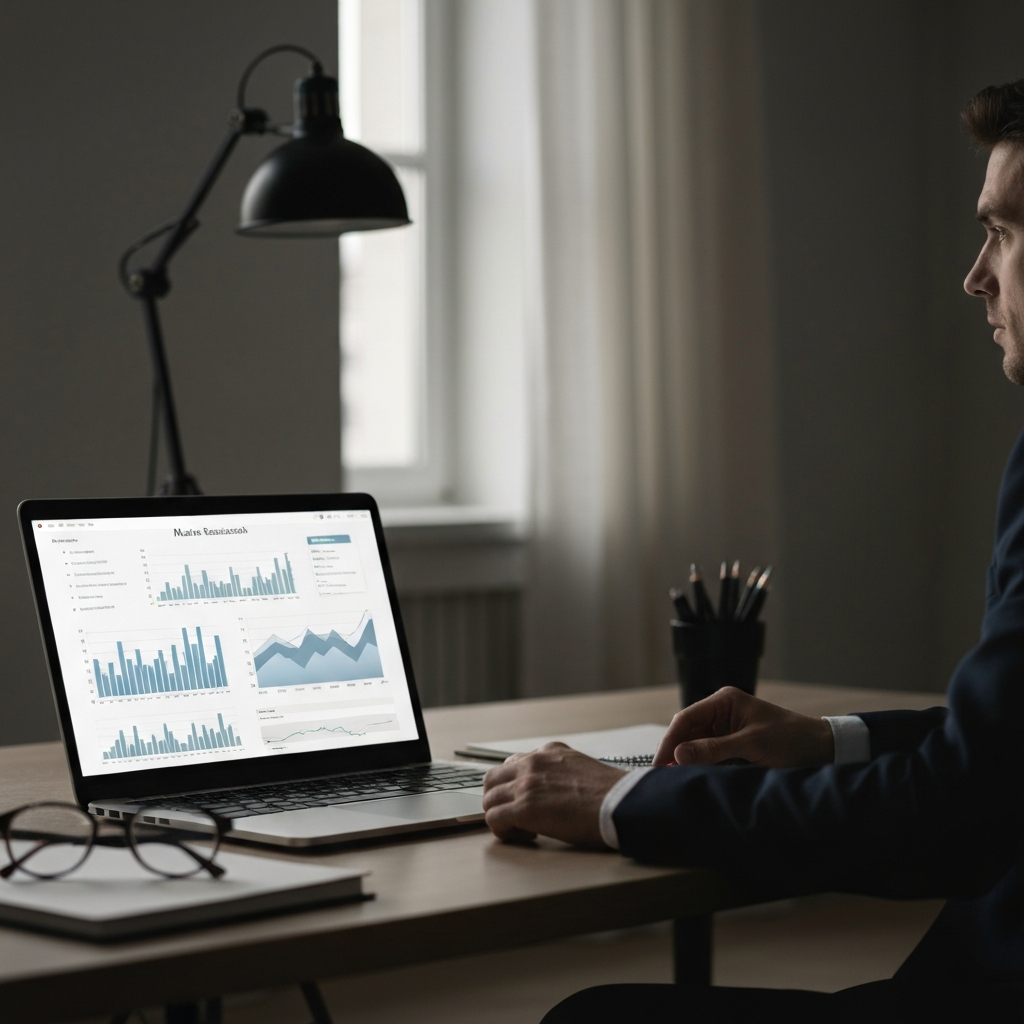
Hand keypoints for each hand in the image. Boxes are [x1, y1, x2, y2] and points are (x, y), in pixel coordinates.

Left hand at [482, 742, 625, 846]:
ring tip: (522, 830)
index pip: (514, 764)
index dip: (515, 785)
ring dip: (500, 816)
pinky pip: (494, 819)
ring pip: (490, 799)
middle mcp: (533, 763)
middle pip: (493, 778)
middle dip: (498, 798)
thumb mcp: (582, 769)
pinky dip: (503, 831)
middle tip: (514, 816)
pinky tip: (526, 837)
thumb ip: (562, 773)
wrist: (621, 803)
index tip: (527, 801)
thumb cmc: (611, 794)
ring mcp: (526, 784)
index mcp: (549, 752)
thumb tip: (557, 792)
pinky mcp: (524, 808)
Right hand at [653, 686, 834, 768]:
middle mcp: (721, 713)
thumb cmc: (792, 740)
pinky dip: (699, 767)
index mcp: (724, 701)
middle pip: (687, 733)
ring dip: (686, 762)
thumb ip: (714, 749)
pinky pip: (708, 756)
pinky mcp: (732, 747)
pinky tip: (691, 779)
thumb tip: (678, 755)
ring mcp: (726, 730)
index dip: (669, 742)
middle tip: (661, 778)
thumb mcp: (752, 744)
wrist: (823, 751)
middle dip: (674, 753)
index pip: (685, 719)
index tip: (659, 764)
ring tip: (672, 782)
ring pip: (695, 746)